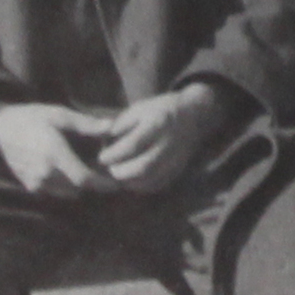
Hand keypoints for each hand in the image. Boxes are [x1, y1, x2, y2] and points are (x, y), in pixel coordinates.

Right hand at [0, 101, 121, 197]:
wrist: (1, 129)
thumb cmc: (33, 117)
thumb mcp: (60, 115)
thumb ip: (87, 124)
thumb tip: (112, 126)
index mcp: (55, 154)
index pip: (83, 179)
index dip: (101, 184)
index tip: (116, 184)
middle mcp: (44, 173)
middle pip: (77, 188)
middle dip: (92, 183)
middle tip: (105, 173)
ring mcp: (35, 182)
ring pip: (66, 193)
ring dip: (78, 187)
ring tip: (88, 172)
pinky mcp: (29, 186)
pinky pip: (53, 193)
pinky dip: (64, 187)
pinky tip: (68, 172)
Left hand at [96, 82, 231, 193]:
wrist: (192, 114)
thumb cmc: (160, 109)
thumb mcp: (139, 108)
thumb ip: (121, 124)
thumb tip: (105, 142)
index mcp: (159, 122)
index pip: (133, 145)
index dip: (114, 154)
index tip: (102, 157)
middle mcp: (170, 142)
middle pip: (143, 166)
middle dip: (121, 172)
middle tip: (110, 169)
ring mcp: (177, 157)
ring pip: (151, 179)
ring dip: (130, 182)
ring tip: (119, 175)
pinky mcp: (179, 168)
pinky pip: (158, 184)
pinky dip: (142, 186)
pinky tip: (132, 180)